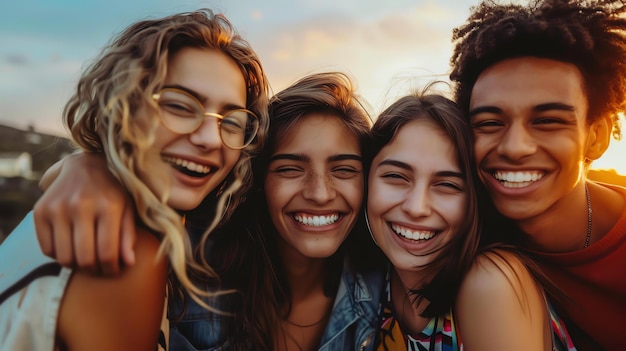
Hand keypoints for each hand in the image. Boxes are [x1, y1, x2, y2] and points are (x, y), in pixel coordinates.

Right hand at [33, 152, 136, 274]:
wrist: (85, 166)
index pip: (107, 253)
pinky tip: (70, 247)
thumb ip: (128, 236)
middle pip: (84, 259)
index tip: (113, 272)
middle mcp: (81, 205)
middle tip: (99, 270)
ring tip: (86, 260)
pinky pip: (47, 249)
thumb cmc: (112, 192)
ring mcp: (58, 208)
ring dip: (76, 266)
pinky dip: (59, 255)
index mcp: (108, 206)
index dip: (110, 270)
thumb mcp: (128, 208)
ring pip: (64, 257)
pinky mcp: (40, 211)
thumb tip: (128, 263)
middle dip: (94, 271)